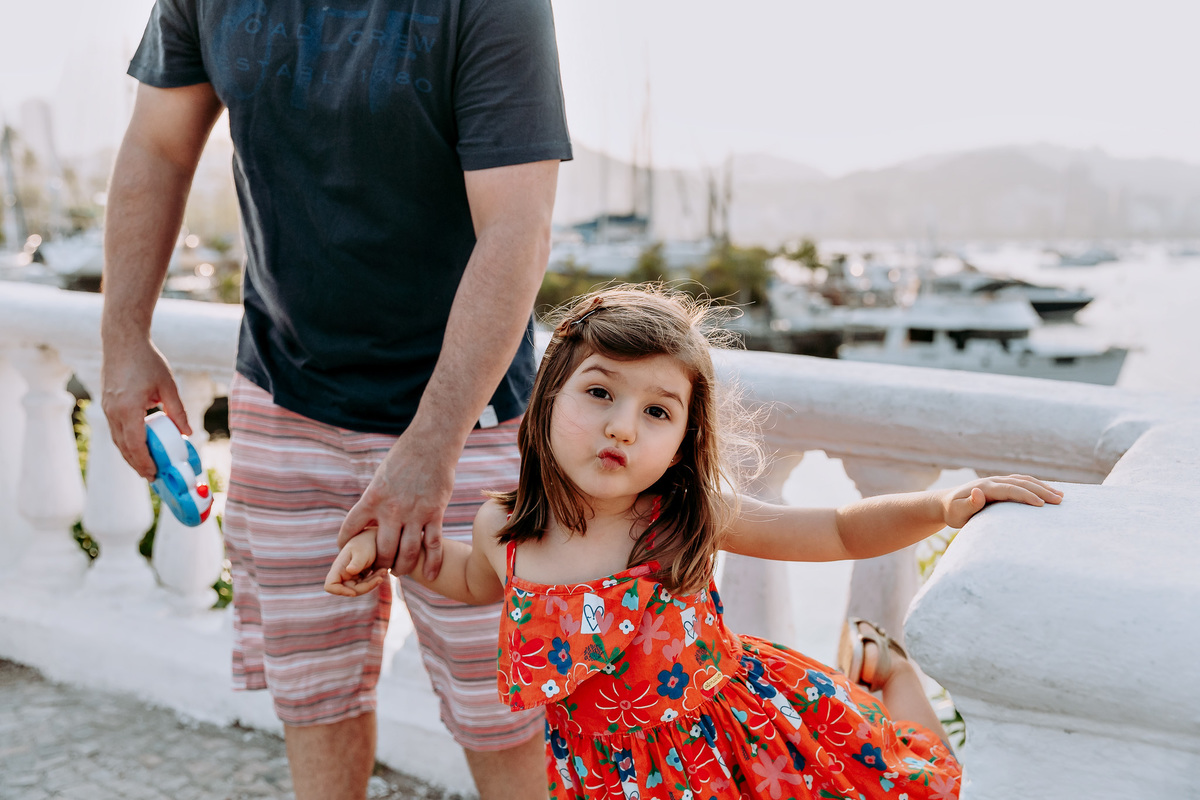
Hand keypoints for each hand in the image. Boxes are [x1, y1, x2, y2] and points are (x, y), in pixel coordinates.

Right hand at [101, 338, 189, 479]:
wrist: (122, 341)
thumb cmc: (147, 360)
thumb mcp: (168, 386)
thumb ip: (177, 411)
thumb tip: (187, 433)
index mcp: (128, 408)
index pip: (134, 444)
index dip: (144, 462)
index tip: (154, 474)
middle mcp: (113, 411)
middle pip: (123, 447)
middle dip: (137, 464)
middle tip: (152, 477)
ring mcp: (107, 407)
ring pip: (117, 440)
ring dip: (130, 455)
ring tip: (145, 467)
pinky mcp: (106, 404)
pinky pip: (115, 430)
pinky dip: (125, 442)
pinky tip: (137, 447)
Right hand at [324, 529, 388, 596]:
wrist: (375, 536)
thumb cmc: (367, 542)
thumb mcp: (362, 552)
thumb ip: (357, 562)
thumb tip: (349, 571)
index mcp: (338, 567)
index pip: (330, 586)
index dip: (339, 592)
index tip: (353, 592)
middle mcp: (343, 573)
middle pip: (350, 591)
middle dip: (366, 586)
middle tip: (380, 576)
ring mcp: (352, 576)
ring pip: (360, 589)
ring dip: (373, 583)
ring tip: (384, 571)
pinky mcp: (361, 576)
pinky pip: (367, 585)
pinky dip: (375, 580)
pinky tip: (383, 570)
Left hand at [336, 426, 457, 581]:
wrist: (431, 443)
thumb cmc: (404, 458)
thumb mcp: (381, 477)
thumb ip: (376, 500)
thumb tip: (369, 519)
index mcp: (372, 498)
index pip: (351, 528)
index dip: (345, 542)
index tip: (345, 550)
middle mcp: (391, 510)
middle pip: (382, 550)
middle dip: (380, 564)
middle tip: (380, 569)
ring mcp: (414, 513)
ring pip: (407, 553)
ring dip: (403, 567)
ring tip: (400, 571)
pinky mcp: (435, 513)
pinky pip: (433, 544)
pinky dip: (432, 562)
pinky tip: (431, 575)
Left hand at [941, 474, 1063, 528]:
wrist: (947, 503)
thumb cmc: (953, 512)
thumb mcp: (957, 512)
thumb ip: (968, 504)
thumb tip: (978, 491)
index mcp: (985, 487)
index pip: (1010, 489)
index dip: (1026, 495)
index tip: (1042, 504)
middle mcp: (993, 481)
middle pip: (1021, 483)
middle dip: (1041, 490)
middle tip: (1060, 500)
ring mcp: (998, 481)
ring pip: (1024, 480)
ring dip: (1042, 486)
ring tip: (1061, 496)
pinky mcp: (1001, 484)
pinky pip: (1021, 482)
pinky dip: (1036, 485)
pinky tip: (1048, 491)